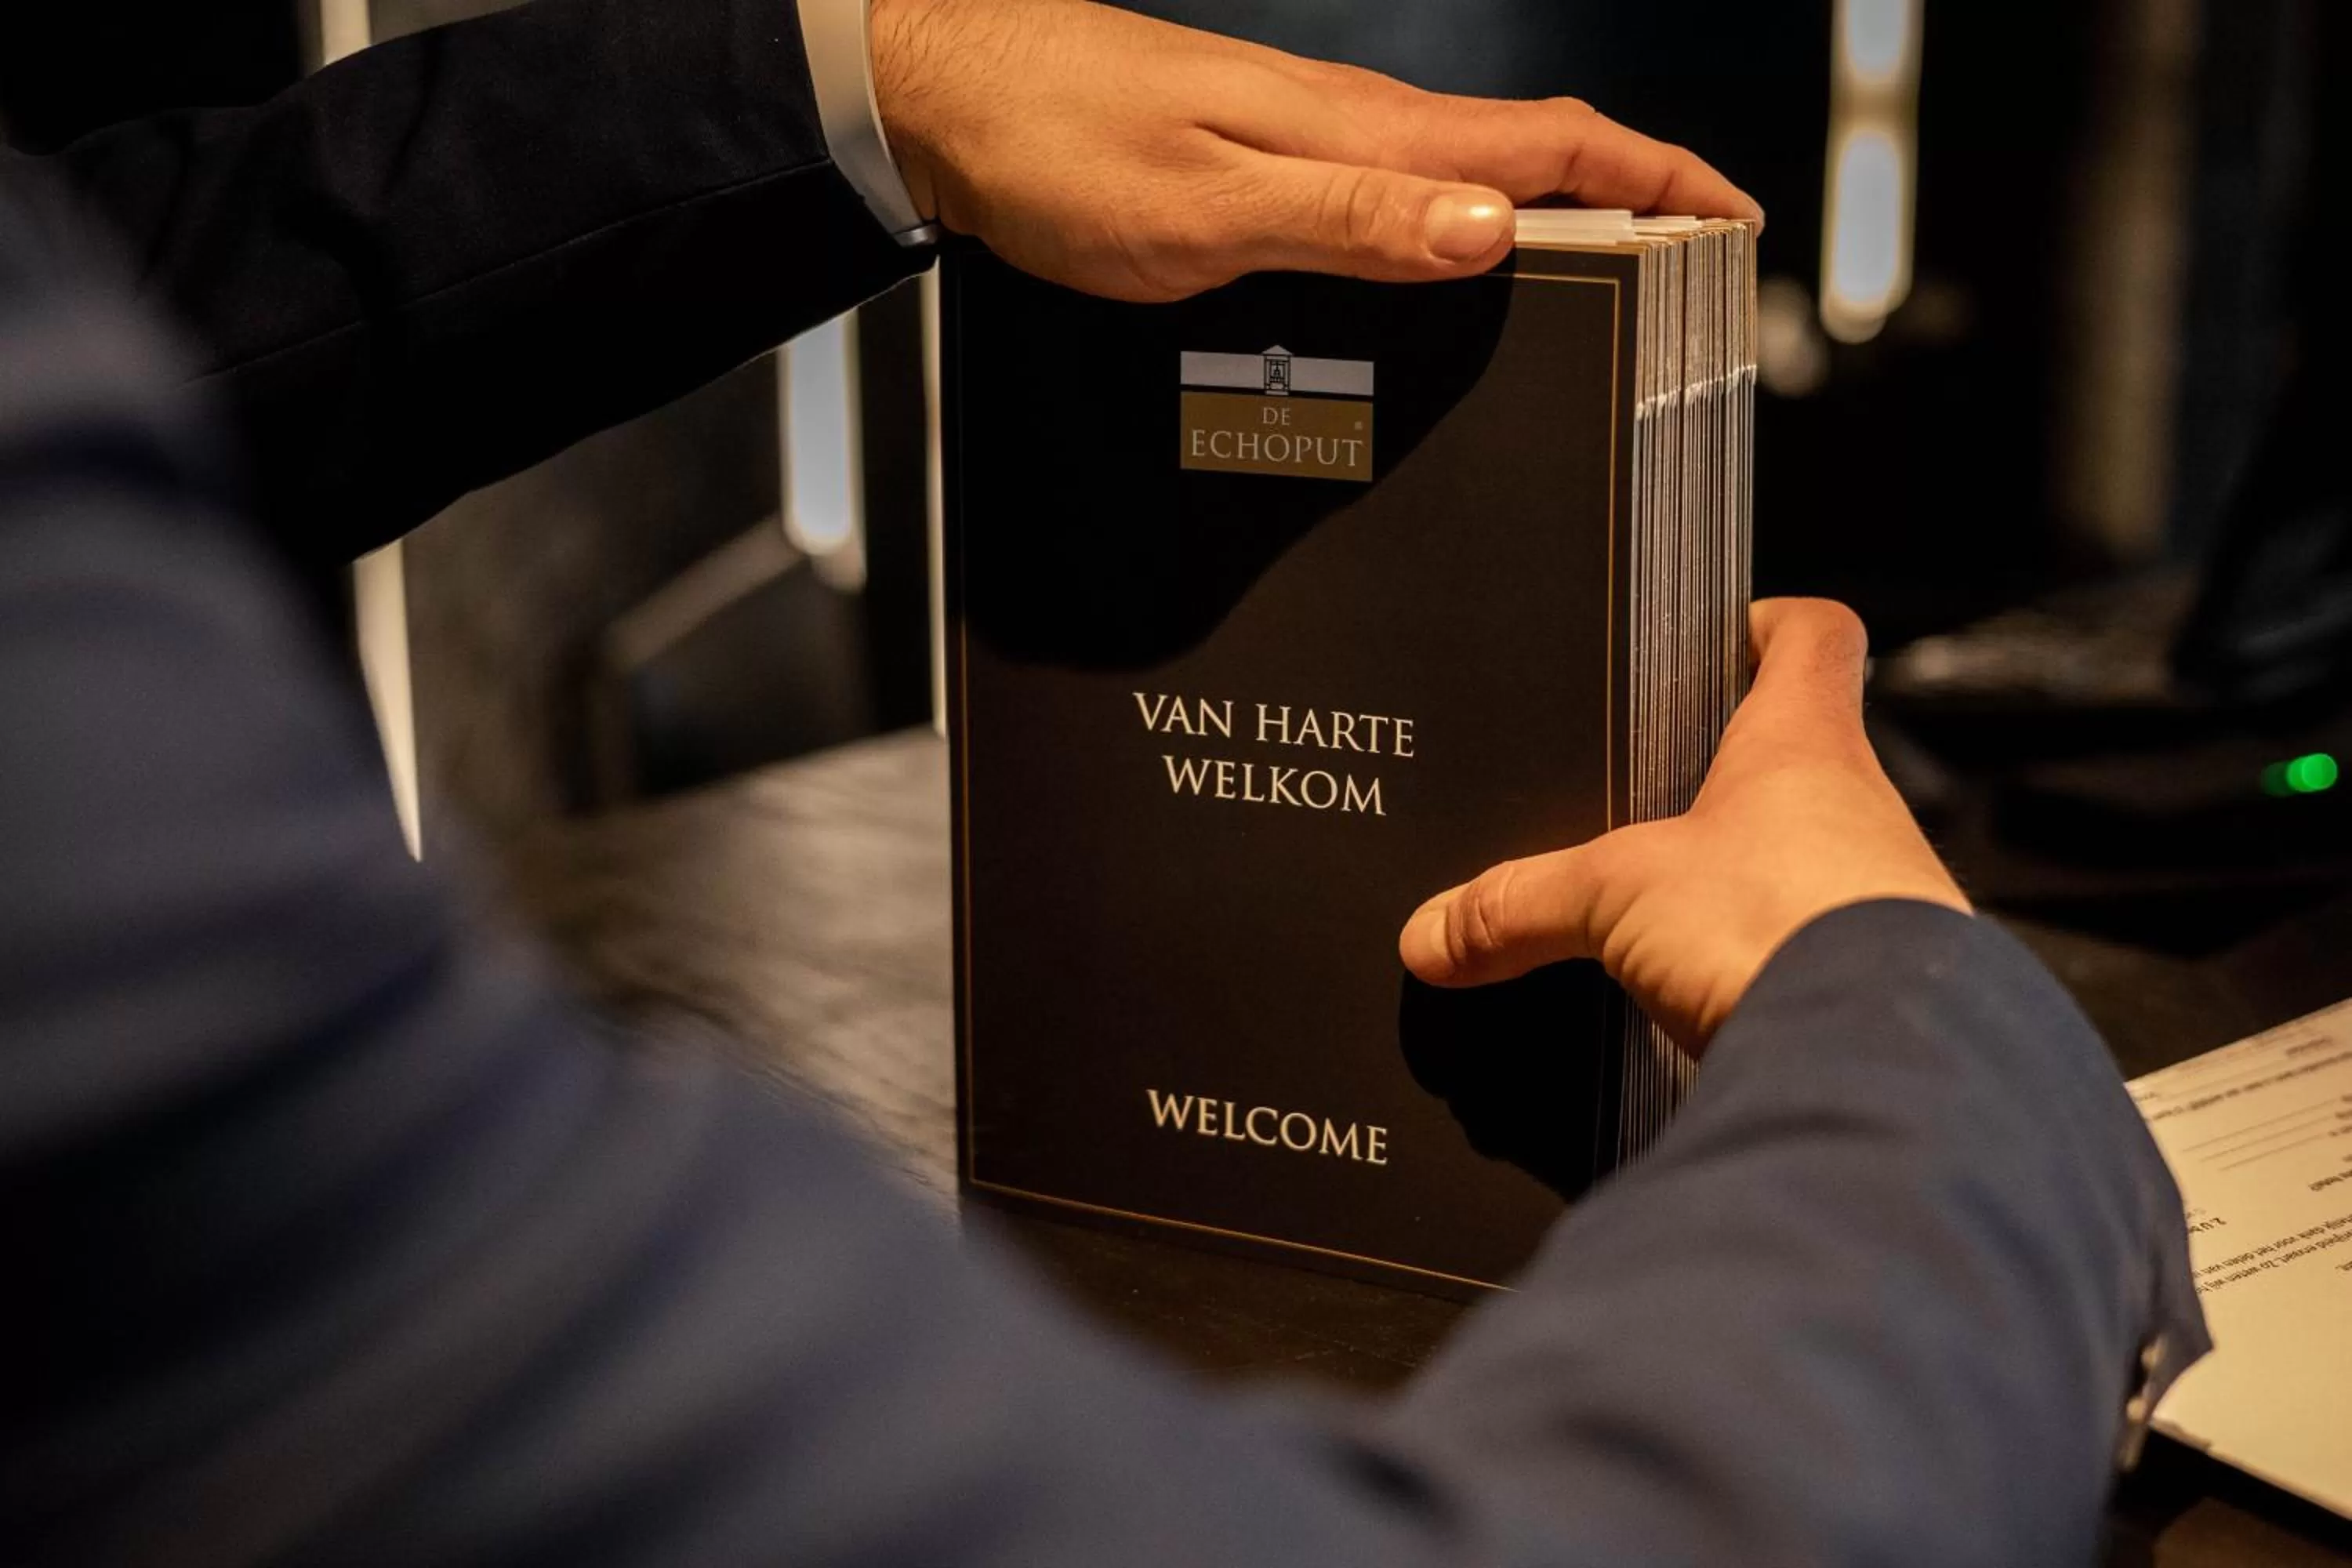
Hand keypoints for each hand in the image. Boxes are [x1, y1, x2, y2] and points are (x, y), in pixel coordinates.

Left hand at [867, 0, 1760, 302]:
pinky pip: (1394, 188)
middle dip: (1635, 206)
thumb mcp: (1204, 210)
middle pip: (1533, 157)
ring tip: (1607, 282)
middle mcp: (1351, 123)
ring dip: (1554, 218)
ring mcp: (1309, 135)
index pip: (1555, 145)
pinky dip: (1460, 223)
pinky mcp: (1263, 155)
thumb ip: (1351, 220)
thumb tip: (1495, 231)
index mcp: (1362, 131)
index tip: (1734, 223)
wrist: (942, 94)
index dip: (1660, 181)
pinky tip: (1452, 267)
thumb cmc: (1053, 149)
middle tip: (1695, 273)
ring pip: (1466, 174)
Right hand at [1398, 600, 1969, 1052]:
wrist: (1878, 1063)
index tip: (1731, 630)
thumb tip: (1432, 930)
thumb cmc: (1779, 925)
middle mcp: (1861, 808)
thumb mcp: (1614, 896)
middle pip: (1808, 755)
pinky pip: (1817, 955)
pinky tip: (1707, 993)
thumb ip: (1519, 905)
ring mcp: (1883, 899)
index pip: (1815, 637)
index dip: (1771, 623)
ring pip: (1815, 858)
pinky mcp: (1880, 987)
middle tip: (1657, 789)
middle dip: (1734, 771)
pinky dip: (1762, 963)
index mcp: (1804, 744)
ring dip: (1753, 877)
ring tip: (1667, 908)